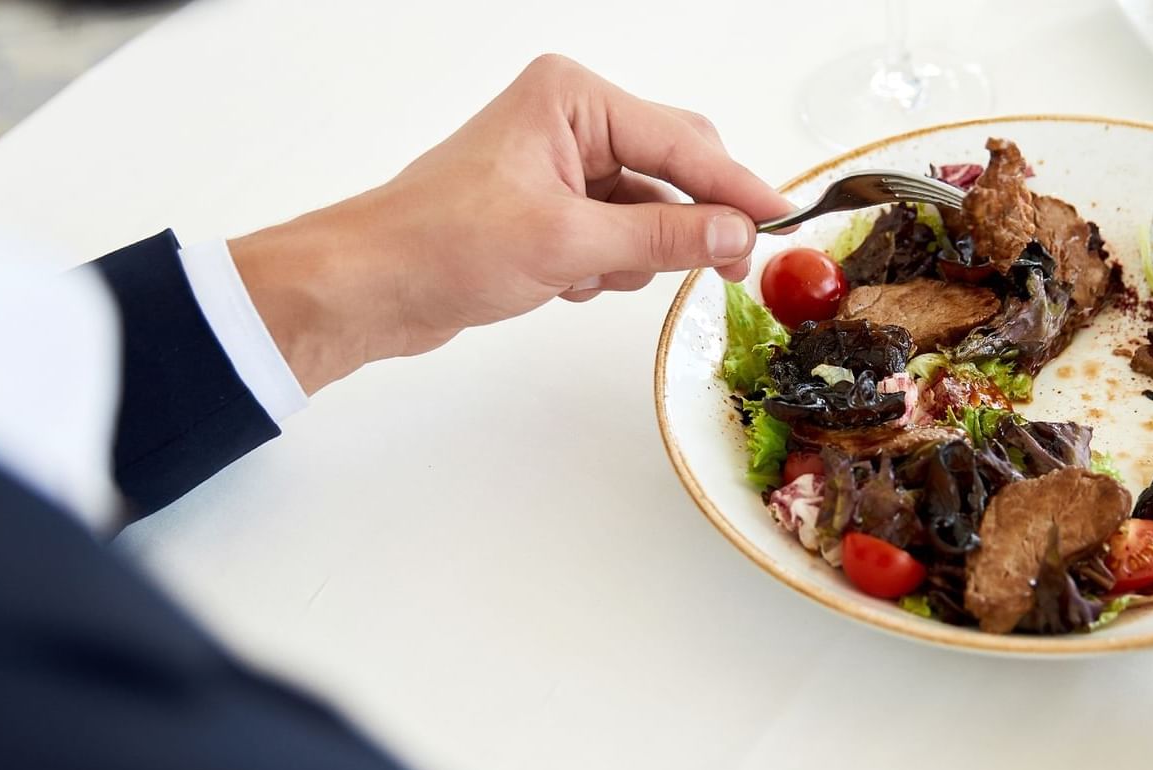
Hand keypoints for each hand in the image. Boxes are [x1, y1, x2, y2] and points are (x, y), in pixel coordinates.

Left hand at [230, 54, 792, 392]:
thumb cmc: (442, 246)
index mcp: (572, 99)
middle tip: (728, 269)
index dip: (737, 189)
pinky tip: (567, 284)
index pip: (682, 143)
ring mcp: (560, 164)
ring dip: (637, 253)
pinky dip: (608, 267)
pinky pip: (617, 234)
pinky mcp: (551, 207)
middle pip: (673, 167)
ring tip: (590, 277)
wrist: (368, 287)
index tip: (783, 224)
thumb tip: (737, 235)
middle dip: (689, 222)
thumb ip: (662, 238)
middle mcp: (570, 119)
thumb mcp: (568, 245)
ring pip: (648, 208)